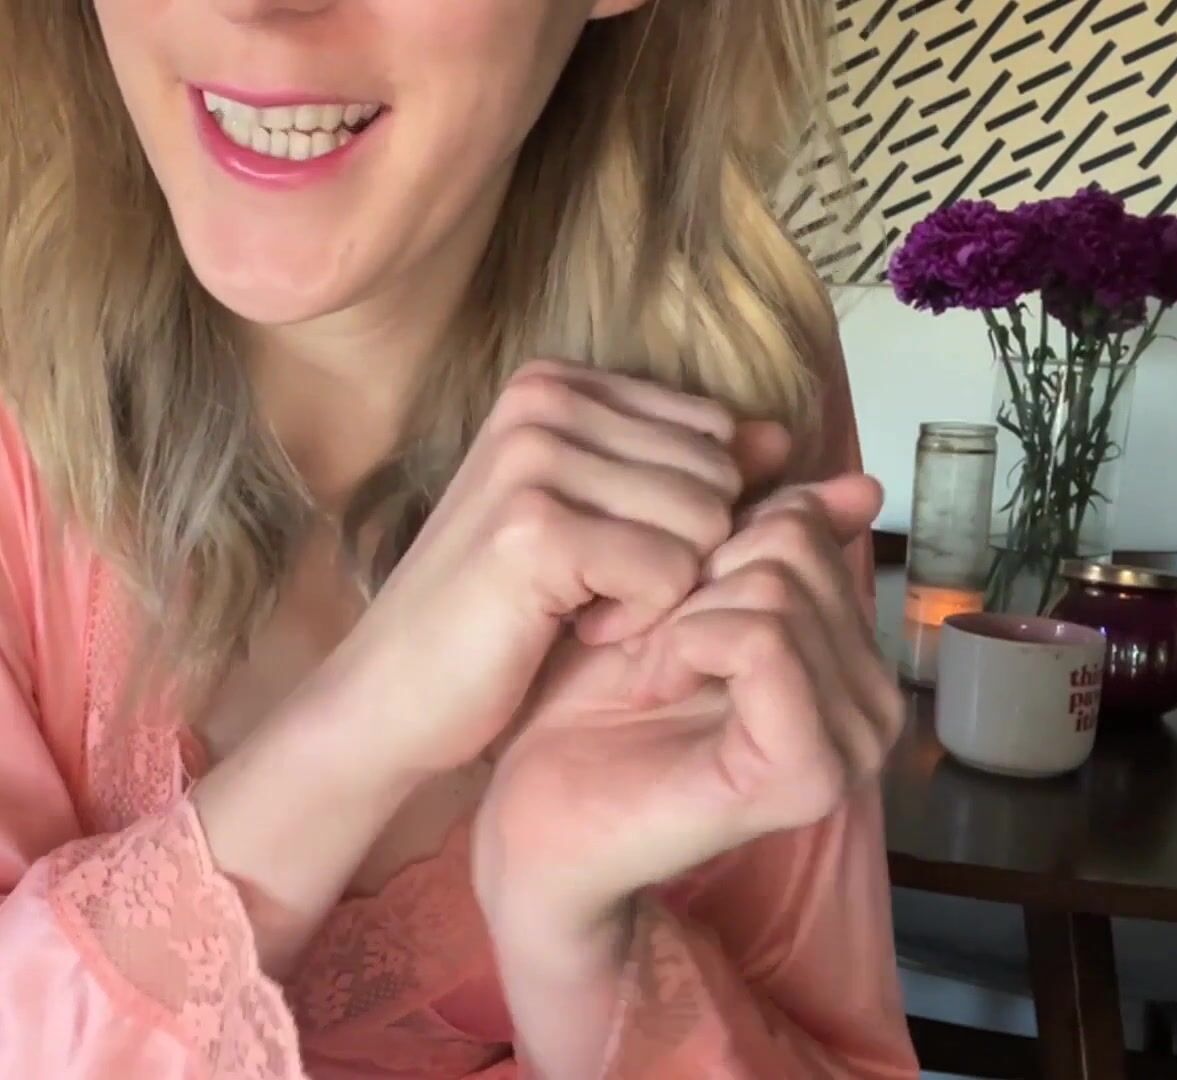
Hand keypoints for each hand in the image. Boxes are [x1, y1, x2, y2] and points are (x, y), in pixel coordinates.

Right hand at [294, 360, 788, 783]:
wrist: (393, 695)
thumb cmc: (496, 616)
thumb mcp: (603, 527)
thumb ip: (691, 475)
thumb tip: (783, 438)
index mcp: (554, 383)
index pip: (715, 433)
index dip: (682, 516)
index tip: (600, 554)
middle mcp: (542, 400)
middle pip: (717, 476)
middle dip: (675, 554)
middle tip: (588, 592)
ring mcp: (535, 458)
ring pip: (704, 523)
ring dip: (657, 592)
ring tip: (576, 609)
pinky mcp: (537, 528)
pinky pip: (671, 574)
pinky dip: (636, 623)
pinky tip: (567, 630)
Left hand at [473, 476, 900, 949]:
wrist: (532, 808)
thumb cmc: (591, 704)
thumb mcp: (682, 594)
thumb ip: (762, 538)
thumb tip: (860, 482)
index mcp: (853, 657)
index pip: (806, 523)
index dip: (709, 543)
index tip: (661, 605)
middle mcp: (873, 702)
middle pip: (794, 547)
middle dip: (696, 578)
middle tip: (649, 644)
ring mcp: (851, 743)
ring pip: (776, 586)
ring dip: (682, 617)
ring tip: (651, 671)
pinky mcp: (809, 773)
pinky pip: (762, 639)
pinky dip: (688, 644)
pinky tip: (657, 684)